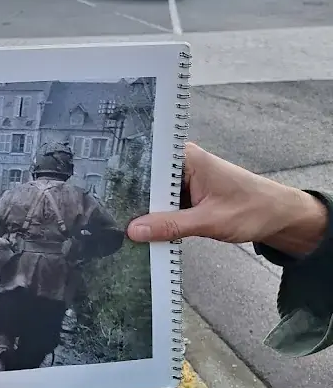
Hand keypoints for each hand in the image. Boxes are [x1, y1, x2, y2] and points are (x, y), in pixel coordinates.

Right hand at [127, 142, 326, 255]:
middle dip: (133, 198)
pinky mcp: (188, 192)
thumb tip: (135, 230)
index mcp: (187, 157)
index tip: (107, 197)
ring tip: (123, 225)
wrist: (279, 217)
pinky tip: (146, 228)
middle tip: (112, 217)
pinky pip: (165, 202)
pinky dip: (159, 215)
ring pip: (154, 193)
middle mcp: (183, 162)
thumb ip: (171, 225)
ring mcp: (185, 177)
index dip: (125, 179)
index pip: (146, 163)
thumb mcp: (209, 221)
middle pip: (146, 178)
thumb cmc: (253, 209)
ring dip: (146, 210)